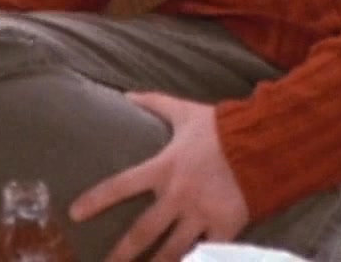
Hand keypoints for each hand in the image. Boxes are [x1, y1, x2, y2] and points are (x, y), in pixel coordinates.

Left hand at [70, 93, 249, 261]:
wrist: (266, 142)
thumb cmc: (223, 127)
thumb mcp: (185, 112)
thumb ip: (155, 103)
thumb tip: (126, 95)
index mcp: (164, 168)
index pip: (121, 185)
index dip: (96, 200)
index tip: (74, 214)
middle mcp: (178, 196)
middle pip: (142, 232)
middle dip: (121, 254)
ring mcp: (202, 215)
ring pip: (172, 251)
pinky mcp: (226, 228)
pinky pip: (207, 254)